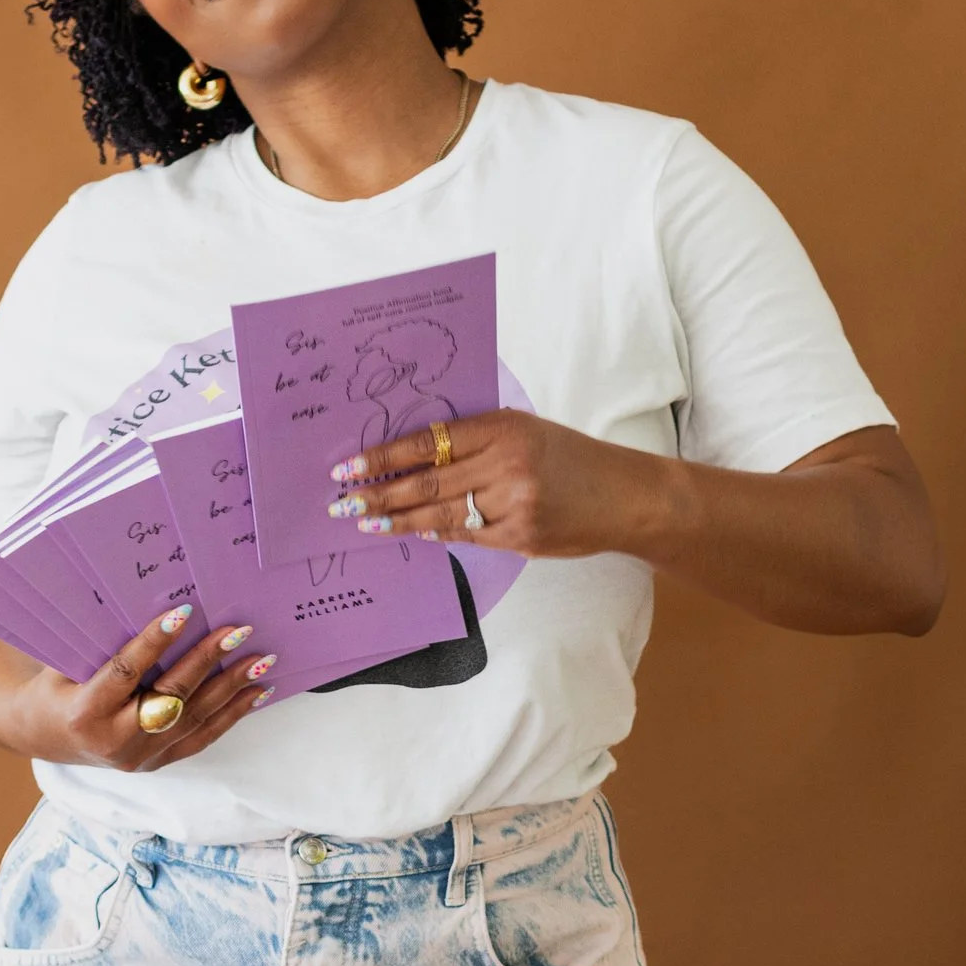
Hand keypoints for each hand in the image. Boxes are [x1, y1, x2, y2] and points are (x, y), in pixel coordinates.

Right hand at [13, 604, 269, 771]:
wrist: (47, 735)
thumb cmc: (59, 685)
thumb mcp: (68, 662)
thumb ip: (105, 642)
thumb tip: (154, 601)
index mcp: (86, 713)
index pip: (126, 672)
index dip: (154, 642)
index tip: (184, 612)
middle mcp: (116, 740)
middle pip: (170, 697)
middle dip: (207, 661)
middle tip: (238, 632)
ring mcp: (141, 756)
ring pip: (195, 720)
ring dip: (232, 688)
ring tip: (261, 660)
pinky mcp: (159, 762)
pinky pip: (203, 737)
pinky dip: (232, 713)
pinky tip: (256, 692)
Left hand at [324, 408, 657, 559]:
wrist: (622, 496)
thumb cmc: (570, 458)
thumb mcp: (525, 431)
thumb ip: (477, 442)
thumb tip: (417, 458)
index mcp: (502, 428)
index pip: (427, 442)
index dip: (383, 457)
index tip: (349, 466)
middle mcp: (505, 463)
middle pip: (426, 482)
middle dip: (378, 494)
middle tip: (342, 503)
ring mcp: (512, 504)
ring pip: (440, 516)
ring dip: (398, 521)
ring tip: (366, 523)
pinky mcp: (519, 536)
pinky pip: (466, 537)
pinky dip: (436, 536)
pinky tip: (412, 534)